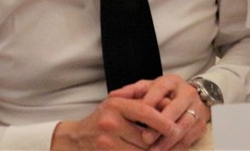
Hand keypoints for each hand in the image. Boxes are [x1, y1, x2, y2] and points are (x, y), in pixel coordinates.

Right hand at [50, 92, 183, 150]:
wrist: (74, 139)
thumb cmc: (102, 119)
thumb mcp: (118, 104)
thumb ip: (140, 103)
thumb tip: (168, 104)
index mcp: (116, 105)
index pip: (146, 112)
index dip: (163, 121)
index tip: (175, 127)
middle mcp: (110, 123)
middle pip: (145, 136)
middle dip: (160, 141)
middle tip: (173, 141)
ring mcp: (107, 142)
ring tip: (163, 148)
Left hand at [109, 74, 207, 150]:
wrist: (190, 98)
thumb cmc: (163, 94)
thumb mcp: (149, 88)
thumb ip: (132, 91)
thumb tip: (113, 95)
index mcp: (172, 82)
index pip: (160, 89)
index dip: (149, 103)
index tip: (136, 116)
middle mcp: (187, 93)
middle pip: (175, 108)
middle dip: (159, 125)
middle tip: (144, 139)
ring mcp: (196, 108)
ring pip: (183, 126)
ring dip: (167, 141)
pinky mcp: (201, 124)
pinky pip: (189, 138)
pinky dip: (176, 148)